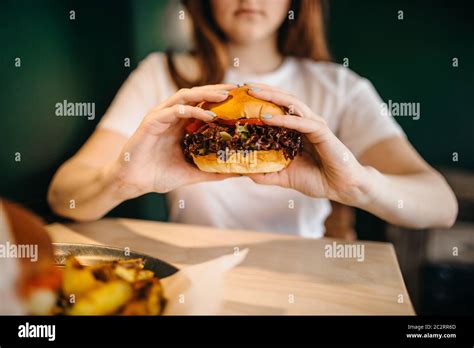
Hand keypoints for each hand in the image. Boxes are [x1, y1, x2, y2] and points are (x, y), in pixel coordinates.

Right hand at [110, 84, 237, 197]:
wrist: (134, 182)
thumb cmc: (159, 175)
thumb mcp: (192, 172)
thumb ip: (212, 170)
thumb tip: (237, 172)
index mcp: (181, 124)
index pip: (203, 104)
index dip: (221, 99)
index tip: (241, 99)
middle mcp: (171, 116)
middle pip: (197, 95)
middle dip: (217, 90)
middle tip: (238, 89)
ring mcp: (160, 117)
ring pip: (184, 97)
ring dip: (205, 94)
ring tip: (224, 96)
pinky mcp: (150, 122)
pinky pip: (172, 111)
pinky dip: (189, 110)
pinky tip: (205, 114)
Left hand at [247, 84, 370, 205]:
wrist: (342, 188)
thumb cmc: (317, 179)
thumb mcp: (284, 177)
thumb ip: (266, 173)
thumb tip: (244, 172)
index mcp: (296, 129)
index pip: (276, 108)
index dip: (259, 100)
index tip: (239, 96)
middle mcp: (305, 122)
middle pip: (282, 100)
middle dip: (263, 91)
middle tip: (242, 86)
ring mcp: (314, 125)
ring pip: (291, 104)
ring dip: (271, 97)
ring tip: (252, 92)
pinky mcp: (322, 133)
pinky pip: (301, 122)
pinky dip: (284, 119)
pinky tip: (268, 118)